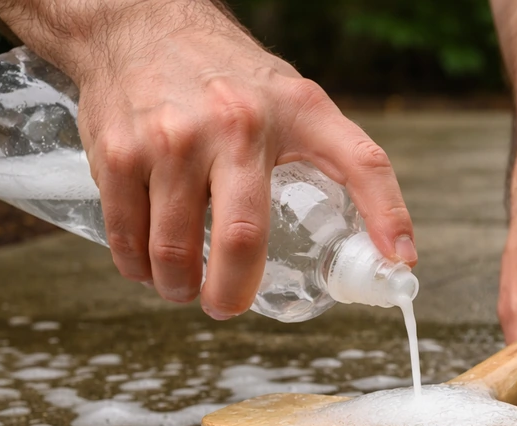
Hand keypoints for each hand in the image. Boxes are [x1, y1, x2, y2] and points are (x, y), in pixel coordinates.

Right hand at [65, 3, 414, 317]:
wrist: (141, 27)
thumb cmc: (237, 82)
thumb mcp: (304, 107)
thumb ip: (354, 166)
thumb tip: (397, 250)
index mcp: (292, 115)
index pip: (361, 163)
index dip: (388, 216)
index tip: (398, 266)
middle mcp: (231, 125)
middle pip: (240, 239)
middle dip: (231, 293)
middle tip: (227, 306)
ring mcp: (168, 140)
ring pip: (173, 249)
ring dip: (178, 287)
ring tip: (185, 287)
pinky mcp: (117, 152)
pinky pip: (128, 236)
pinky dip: (138, 268)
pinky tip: (149, 268)